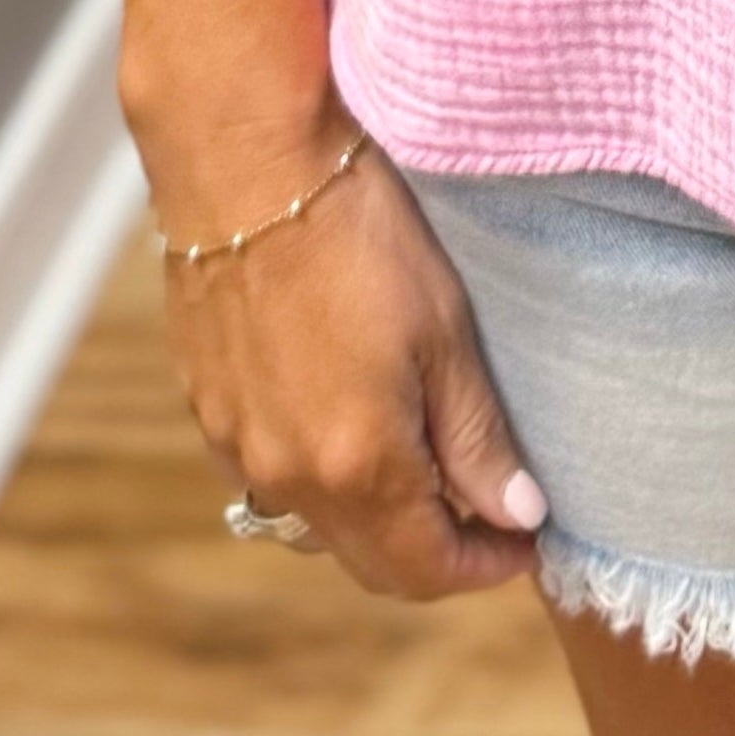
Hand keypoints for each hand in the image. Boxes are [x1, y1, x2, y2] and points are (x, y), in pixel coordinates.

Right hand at [158, 132, 545, 599]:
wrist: (247, 165)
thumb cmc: (358, 234)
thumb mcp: (444, 330)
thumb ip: (477, 436)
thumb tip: (518, 513)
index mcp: (357, 467)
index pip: (427, 569)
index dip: (485, 566)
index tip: (525, 538)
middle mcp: (289, 477)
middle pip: (372, 563)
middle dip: (437, 552)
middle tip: (489, 511)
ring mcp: (238, 448)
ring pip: (318, 527)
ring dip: (376, 521)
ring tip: (427, 468)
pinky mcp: (209, 412)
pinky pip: (272, 480)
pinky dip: (322, 479)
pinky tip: (351, 427)